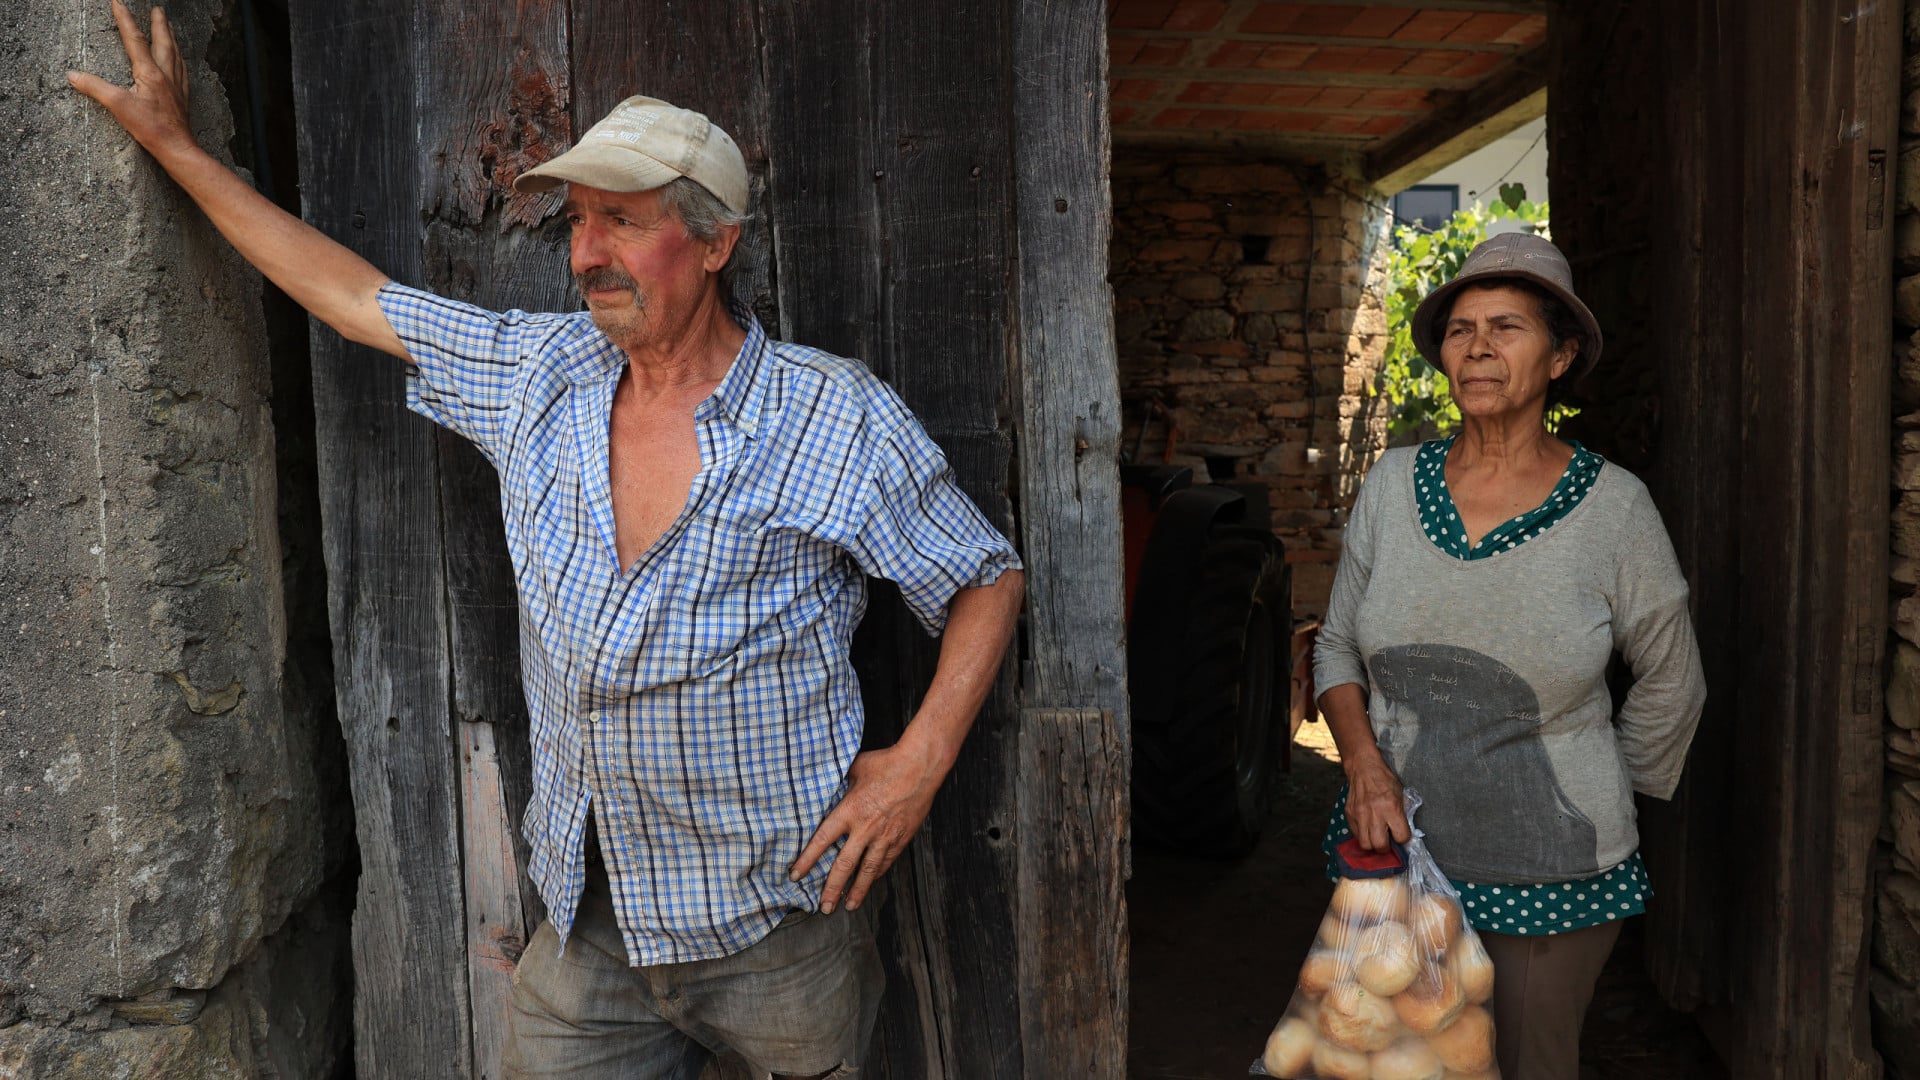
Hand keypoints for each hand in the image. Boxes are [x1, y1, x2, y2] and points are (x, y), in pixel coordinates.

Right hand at [67, 1, 196, 157]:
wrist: (177, 147)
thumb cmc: (151, 128)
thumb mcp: (118, 106)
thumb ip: (95, 89)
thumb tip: (73, 76)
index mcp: (150, 72)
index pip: (135, 39)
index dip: (125, 19)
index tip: (118, 2)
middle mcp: (167, 74)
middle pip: (164, 42)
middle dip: (159, 23)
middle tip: (158, 9)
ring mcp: (177, 85)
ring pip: (176, 54)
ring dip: (171, 38)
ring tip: (168, 27)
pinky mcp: (182, 96)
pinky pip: (182, 69)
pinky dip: (179, 58)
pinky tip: (179, 60)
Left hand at [789, 737, 950, 913]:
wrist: (920, 767)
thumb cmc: (886, 763)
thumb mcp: (855, 768)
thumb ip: (840, 782)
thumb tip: (828, 783)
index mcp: (849, 811)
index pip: (822, 841)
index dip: (807, 860)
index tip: (796, 875)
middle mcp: (865, 828)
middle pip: (844, 865)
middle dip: (832, 889)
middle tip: (823, 907)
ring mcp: (884, 836)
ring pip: (868, 871)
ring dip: (857, 890)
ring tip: (848, 906)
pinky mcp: (901, 838)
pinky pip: (886, 862)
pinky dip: (876, 875)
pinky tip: (870, 883)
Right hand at [1345, 757, 1411, 851]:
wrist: (1363, 768)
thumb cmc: (1385, 780)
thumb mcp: (1401, 795)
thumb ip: (1403, 814)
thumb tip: (1405, 833)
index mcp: (1391, 807)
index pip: (1401, 837)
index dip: (1404, 839)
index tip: (1402, 835)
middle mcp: (1375, 813)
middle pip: (1380, 846)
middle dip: (1386, 848)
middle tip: (1388, 842)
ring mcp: (1360, 815)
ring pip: (1365, 845)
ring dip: (1372, 845)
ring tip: (1376, 838)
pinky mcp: (1350, 815)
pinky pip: (1355, 835)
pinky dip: (1363, 836)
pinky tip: (1367, 829)